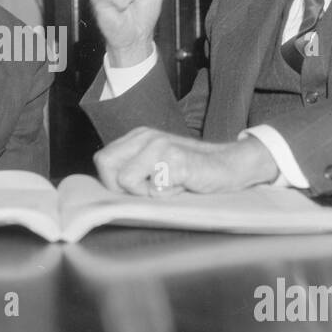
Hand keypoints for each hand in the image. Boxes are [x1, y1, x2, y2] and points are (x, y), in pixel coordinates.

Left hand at [94, 129, 279, 195]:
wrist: (229, 165)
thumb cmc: (191, 171)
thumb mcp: (155, 166)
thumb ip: (131, 170)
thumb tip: (106, 190)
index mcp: (138, 136)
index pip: (102, 160)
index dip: (113, 181)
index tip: (137, 188)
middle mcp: (147, 136)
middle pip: (107, 166)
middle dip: (124, 187)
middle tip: (151, 188)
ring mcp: (161, 145)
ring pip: (127, 180)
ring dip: (148, 192)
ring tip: (170, 184)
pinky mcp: (176, 159)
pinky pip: (154, 189)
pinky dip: (167, 195)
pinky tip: (183, 185)